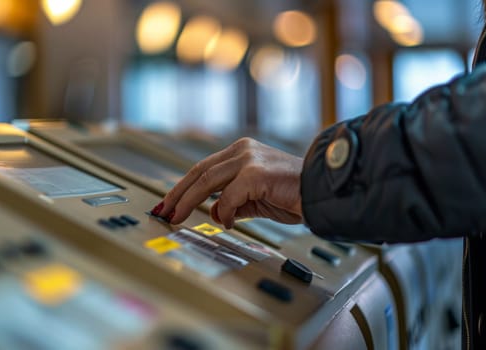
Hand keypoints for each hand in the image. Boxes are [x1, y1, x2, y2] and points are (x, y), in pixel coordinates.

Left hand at [154, 137, 303, 228]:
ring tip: (177, 217)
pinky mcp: (255, 174)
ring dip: (189, 202)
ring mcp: (248, 160)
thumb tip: (214, 212)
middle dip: (178, 194)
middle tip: (164, 211)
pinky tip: (228, 223)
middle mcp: (242, 150)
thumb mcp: (255, 198)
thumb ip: (233, 202)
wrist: (321, 193)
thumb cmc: (293, 194)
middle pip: (199, 172)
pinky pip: (229, 198)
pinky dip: (224, 212)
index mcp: (241, 151)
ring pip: (207, 182)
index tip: (169, 202)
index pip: (203, 168)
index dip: (183, 186)